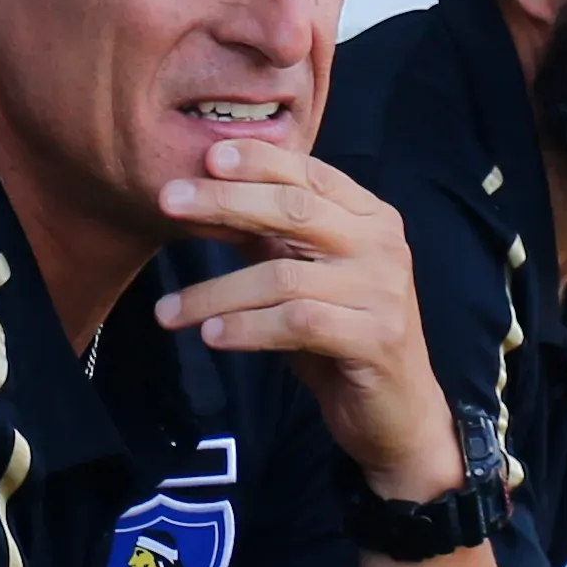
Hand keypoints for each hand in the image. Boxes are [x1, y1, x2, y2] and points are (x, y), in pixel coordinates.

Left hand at [154, 139, 461, 499]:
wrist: (398, 410)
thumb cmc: (342, 338)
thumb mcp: (302, 278)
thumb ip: (264, 239)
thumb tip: (201, 200)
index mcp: (371, 218)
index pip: (311, 174)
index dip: (259, 161)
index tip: (206, 155)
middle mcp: (383, 245)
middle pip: (295, 211)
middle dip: (227, 202)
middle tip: (169, 202)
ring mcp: (383, 291)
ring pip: (284, 276)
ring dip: (217, 292)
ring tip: (169, 311)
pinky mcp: (376, 338)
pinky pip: (298, 323)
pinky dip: (248, 328)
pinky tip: (212, 335)